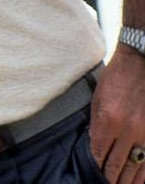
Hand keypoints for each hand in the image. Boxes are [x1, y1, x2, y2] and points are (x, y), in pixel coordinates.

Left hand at [90, 48, 144, 183]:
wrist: (141, 63)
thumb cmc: (117, 77)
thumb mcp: (98, 97)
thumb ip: (96, 123)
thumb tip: (95, 145)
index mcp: (108, 120)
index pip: (99, 153)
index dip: (97, 166)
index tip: (95, 175)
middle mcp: (128, 130)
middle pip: (118, 164)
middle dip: (111, 177)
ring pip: (137, 165)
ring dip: (128, 179)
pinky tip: (140, 179)